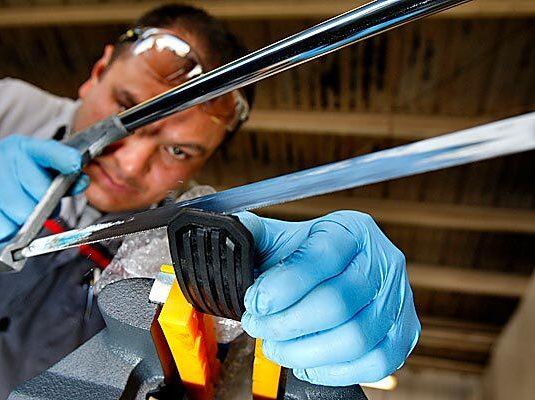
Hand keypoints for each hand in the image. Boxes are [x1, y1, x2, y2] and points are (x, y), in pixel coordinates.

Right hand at [0, 135, 88, 247]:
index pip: (47, 150)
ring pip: (20, 214)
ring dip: (19, 225)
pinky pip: (0, 229)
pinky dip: (1, 234)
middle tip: (28, 209)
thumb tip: (82, 181)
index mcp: (22, 149)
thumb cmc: (3, 191)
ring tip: (8, 216)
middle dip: (39, 209)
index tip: (74, 163)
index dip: (63, 158)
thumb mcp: (34, 180)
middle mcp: (0, 157)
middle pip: (40, 193)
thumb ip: (60, 183)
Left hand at [237, 210, 419, 385]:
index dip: (284, 286)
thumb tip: (228, 233)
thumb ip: (252, 234)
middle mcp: (382, 261)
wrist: (336, 274)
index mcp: (351, 230)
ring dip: (305, 352)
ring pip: (355, 339)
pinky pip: (377, 363)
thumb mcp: (278, 238)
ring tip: (277, 347)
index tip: (255, 303)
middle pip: (337, 303)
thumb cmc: (304, 258)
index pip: (321, 256)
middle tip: (259, 327)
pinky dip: (335, 371)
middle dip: (287, 323)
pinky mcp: (404, 333)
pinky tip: (308, 362)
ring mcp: (398, 299)